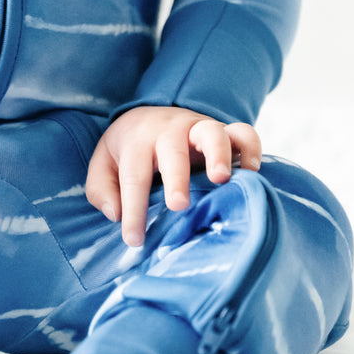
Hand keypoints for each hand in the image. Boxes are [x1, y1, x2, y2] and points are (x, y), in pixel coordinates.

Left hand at [85, 106, 261, 247]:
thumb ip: (102, 189)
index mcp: (137, 141)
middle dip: (177, 177)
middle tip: (178, 205)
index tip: (134, 239)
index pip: (133, 177)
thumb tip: (115, 214)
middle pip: (173, 150)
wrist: (150, 114)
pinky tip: (252, 171)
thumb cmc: (128, 149)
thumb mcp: (104, 163)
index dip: (134, 209)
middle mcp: (169, 131)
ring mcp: (199, 128)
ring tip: (221, 180)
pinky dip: (251, 148)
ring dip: (218, 154)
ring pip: (212, 133)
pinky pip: (244, 133)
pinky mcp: (224, 131)